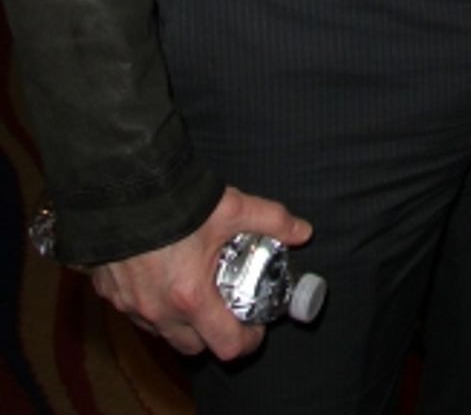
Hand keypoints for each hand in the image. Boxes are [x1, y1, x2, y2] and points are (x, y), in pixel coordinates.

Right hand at [89, 185, 312, 358]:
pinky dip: (152, 304)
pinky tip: (162, 276)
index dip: (249, 340)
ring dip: (182, 320)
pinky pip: (135, 312)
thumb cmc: (177, 200)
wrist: (124, 185)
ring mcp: (129, 305)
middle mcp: (157, 310)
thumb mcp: (233, 208)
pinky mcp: (109, 293)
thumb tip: (302, 230)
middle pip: (193, 345)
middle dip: (214, 333)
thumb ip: (272, 220)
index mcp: (191, 297)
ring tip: (196, 289)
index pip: (227, 345)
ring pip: (162, 331)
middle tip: (227, 306)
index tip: (257, 326)